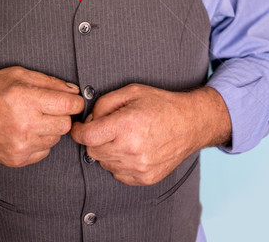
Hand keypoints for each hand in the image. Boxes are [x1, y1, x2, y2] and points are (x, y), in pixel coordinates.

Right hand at [0, 66, 83, 167]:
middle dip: (62, 115)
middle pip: (66, 124)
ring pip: (56, 139)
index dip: (75, 101)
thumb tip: (74, 91)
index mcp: (25, 99)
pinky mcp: (16, 159)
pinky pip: (44, 152)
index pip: (68, 105)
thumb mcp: (18, 74)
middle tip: (49, 108)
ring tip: (34, 118)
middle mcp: (24, 125)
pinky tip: (26, 131)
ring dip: (51, 128)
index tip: (72, 100)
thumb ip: (49, 82)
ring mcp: (20, 145)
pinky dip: (40, 142)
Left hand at [71, 83, 230, 185]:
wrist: (190, 123)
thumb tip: (90, 119)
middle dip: (94, 139)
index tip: (78, 128)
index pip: (87, 136)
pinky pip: (118, 173)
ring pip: (104, 163)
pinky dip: (118, 162)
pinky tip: (130, 149)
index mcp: (126, 125)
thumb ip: (104, 103)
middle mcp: (132, 148)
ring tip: (123, 137)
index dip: (78, 131)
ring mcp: (139, 166)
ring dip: (107, 151)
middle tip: (106, 128)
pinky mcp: (145, 178)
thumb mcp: (131, 91)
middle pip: (93, 151)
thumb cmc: (162, 105)